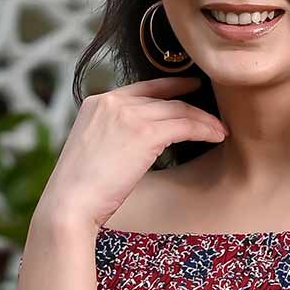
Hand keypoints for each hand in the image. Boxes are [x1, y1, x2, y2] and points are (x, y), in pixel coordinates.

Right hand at [34, 77, 226, 236]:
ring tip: (220, 131)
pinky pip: (185, 125)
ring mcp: (129, 115)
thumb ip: (111, 138)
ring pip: (178, 110)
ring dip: (204, 120)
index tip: (189, 88)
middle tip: (213, 114)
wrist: (69, 203)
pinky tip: (216, 136)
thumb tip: (132, 148)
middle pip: (164, 99)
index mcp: (97, 103)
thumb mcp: (92, 151)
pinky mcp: (145, 133)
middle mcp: (112, 101)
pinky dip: (204, 129)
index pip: (142, 88)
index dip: (170, 86)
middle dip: (192, 106)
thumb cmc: (78, 192)